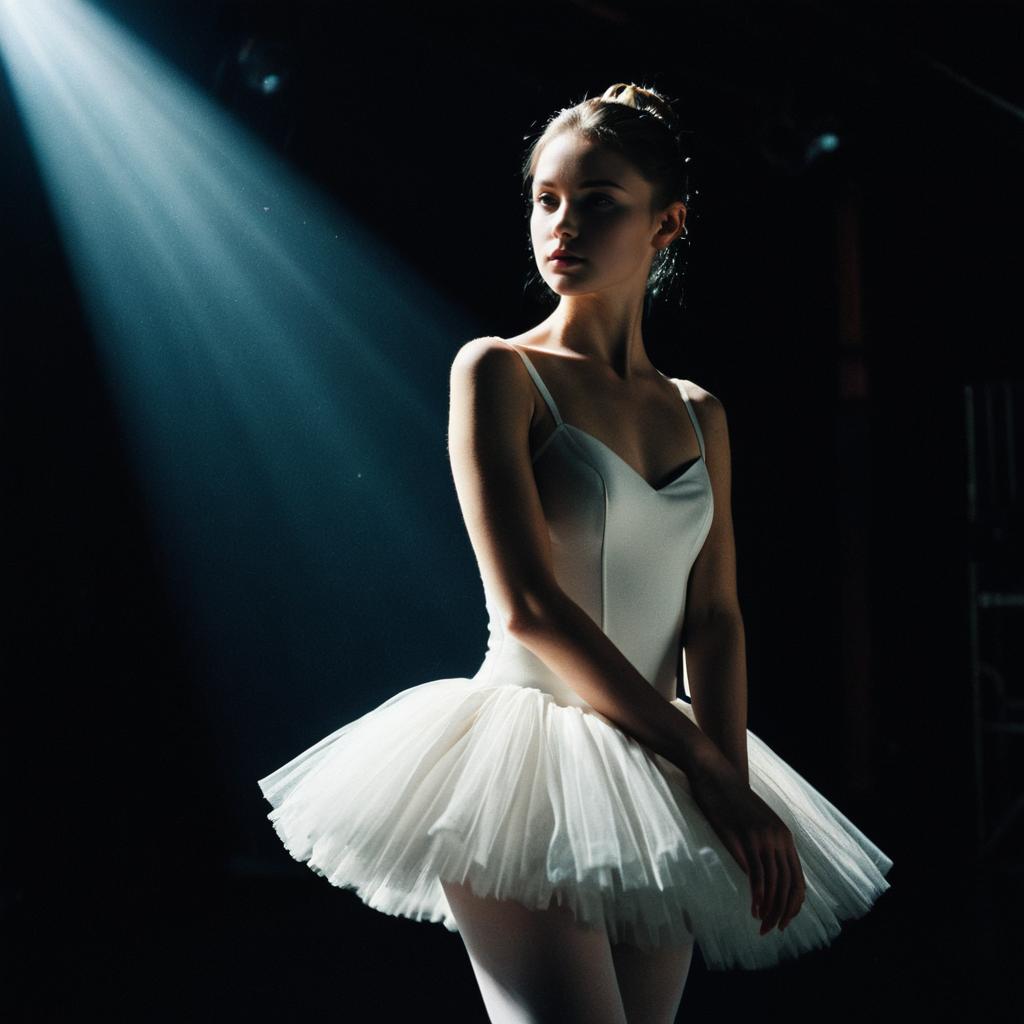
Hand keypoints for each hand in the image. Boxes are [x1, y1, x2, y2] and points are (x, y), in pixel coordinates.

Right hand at [687, 752, 805, 934]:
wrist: (714, 774)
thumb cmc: (729, 799)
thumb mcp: (752, 823)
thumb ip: (762, 844)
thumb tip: (761, 871)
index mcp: (784, 836)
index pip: (798, 879)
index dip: (794, 904)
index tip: (784, 920)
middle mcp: (779, 838)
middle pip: (790, 885)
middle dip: (784, 912)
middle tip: (773, 930)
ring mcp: (763, 838)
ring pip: (775, 884)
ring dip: (771, 909)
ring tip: (763, 926)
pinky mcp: (746, 839)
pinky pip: (758, 875)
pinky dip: (759, 897)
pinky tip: (754, 909)